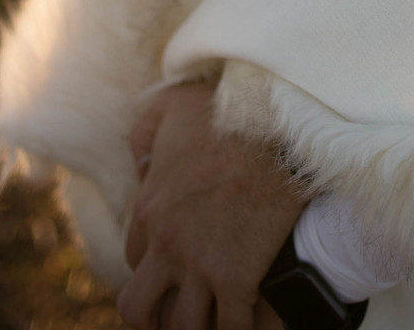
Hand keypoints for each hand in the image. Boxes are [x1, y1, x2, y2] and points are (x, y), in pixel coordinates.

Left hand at [117, 81, 305, 329]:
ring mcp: (201, 264)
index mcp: (148, 208)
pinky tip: (249, 324)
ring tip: (214, 320)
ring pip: (181, 329)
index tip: (175, 269)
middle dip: (156, 319)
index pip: (133, 260)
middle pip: (138, 309)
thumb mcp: (172, 106)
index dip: (154, 269)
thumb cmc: (228, 112)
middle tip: (180, 312)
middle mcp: (166, 243)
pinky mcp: (238, 278)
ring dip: (196, 329)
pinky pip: (231, 329)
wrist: (280, 126)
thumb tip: (139, 164)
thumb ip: (145, 133)